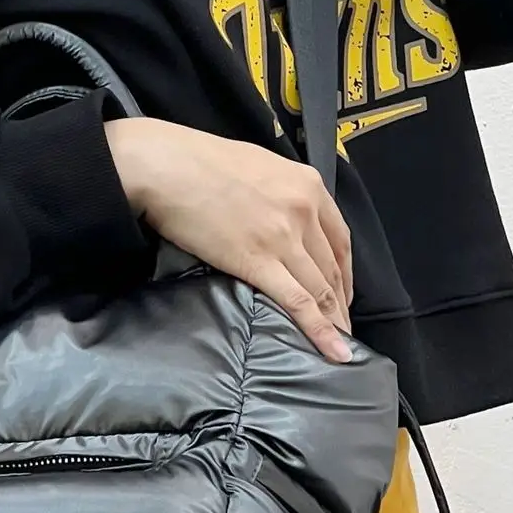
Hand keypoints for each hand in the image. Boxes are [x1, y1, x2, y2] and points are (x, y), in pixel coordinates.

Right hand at [105, 117, 354, 362]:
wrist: (167, 166)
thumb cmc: (201, 161)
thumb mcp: (260, 167)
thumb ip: (282, 193)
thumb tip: (281, 218)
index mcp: (308, 185)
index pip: (340, 239)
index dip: (345, 273)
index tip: (343, 293)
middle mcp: (304, 211)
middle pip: (332, 268)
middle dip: (341, 304)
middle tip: (344, 329)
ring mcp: (284, 238)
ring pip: (321, 289)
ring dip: (334, 322)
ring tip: (340, 348)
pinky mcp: (259, 262)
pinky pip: (299, 303)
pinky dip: (320, 331)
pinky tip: (333, 351)